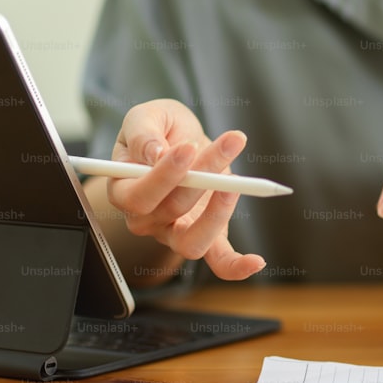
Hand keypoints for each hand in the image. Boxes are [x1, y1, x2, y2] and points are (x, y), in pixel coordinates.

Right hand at [108, 99, 264, 280]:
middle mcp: (147, 220)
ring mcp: (175, 233)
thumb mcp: (145, 116)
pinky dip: (236, 267)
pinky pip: (218, 262)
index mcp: (124, 190)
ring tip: (237, 181)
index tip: (188, 147)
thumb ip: (143, 132)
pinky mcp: (206, 238)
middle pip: (170, 210)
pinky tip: (258, 261)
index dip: (163, 175)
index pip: (138, 195)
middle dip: (201, 178)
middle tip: (226, 146)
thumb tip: (156, 154)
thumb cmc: (158, 130)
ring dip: (218, 214)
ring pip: (193, 241)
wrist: (179, 141)